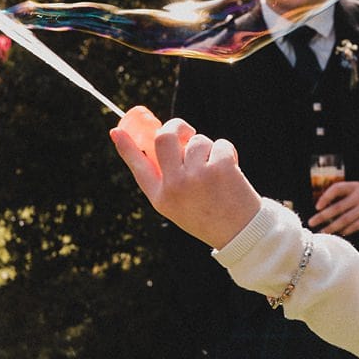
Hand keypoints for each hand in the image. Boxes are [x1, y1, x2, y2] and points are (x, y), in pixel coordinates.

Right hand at [111, 117, 262, 249]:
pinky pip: (219, 144)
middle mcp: (174, 186)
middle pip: (164, 138)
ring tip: (215, 167)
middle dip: (176, 126)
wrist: (242, 232)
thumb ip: (167, 178)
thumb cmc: (208, 215)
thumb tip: (160, 144)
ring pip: (197, 140)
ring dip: (207, 148)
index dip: (126, 147)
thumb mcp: (179, 204)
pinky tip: (231, 168)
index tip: (116, 130)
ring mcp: (197, 176)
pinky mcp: (220, 168)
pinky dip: (226, 151)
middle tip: (187, 131)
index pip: (138, 166)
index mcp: (160, 197)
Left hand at [310, 181, 358, 235]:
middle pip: (338, 207)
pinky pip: (355, 226)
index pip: (337, 189)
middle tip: (312, 222)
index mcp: (355, 186)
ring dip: (332, 227)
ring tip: (323, 231)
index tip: (317, 206)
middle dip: (323, 216)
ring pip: (345, 219)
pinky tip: (340, 233)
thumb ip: (345, 196)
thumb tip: (324, 207)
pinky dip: (346, 230)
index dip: (325, 197)